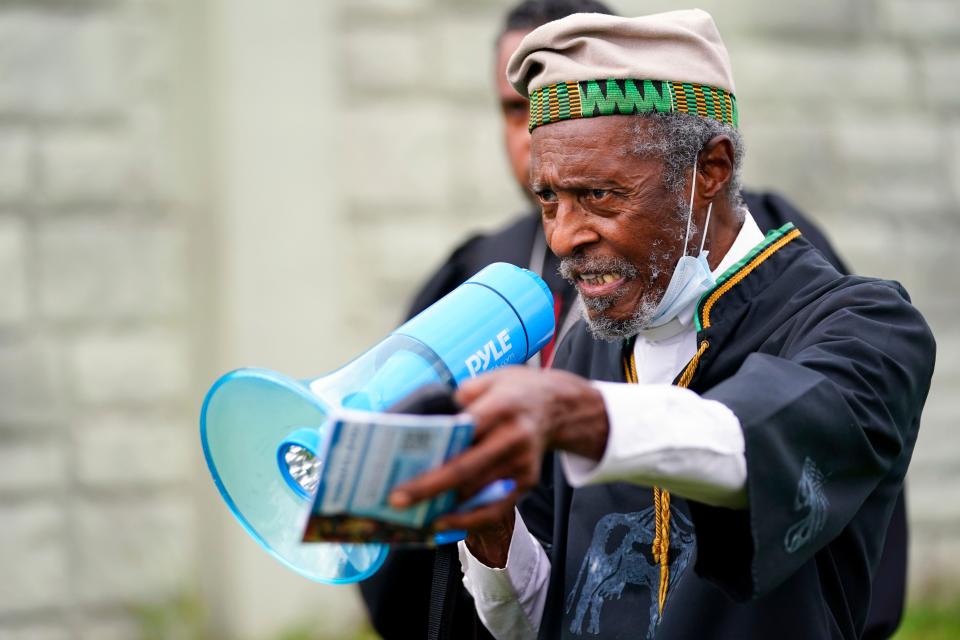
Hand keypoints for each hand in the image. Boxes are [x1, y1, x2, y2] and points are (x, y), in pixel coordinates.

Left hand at [388, 367, 608, 532]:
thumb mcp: (490, 379)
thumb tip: (425, 418)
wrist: (559, 407)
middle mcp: (514, 439)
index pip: (466, 431)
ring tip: (411, 513)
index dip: (437, 448)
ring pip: (477, 494)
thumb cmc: (516, 391)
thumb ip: (460, 397)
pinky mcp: (525, 483)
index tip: (406, 460)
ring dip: (442, 507)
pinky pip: (494, 508)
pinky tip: (443, 521)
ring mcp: (521, 465)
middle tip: (396, 499)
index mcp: (502, 407)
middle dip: (428, 488)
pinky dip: (467, 520)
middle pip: (466, 470)